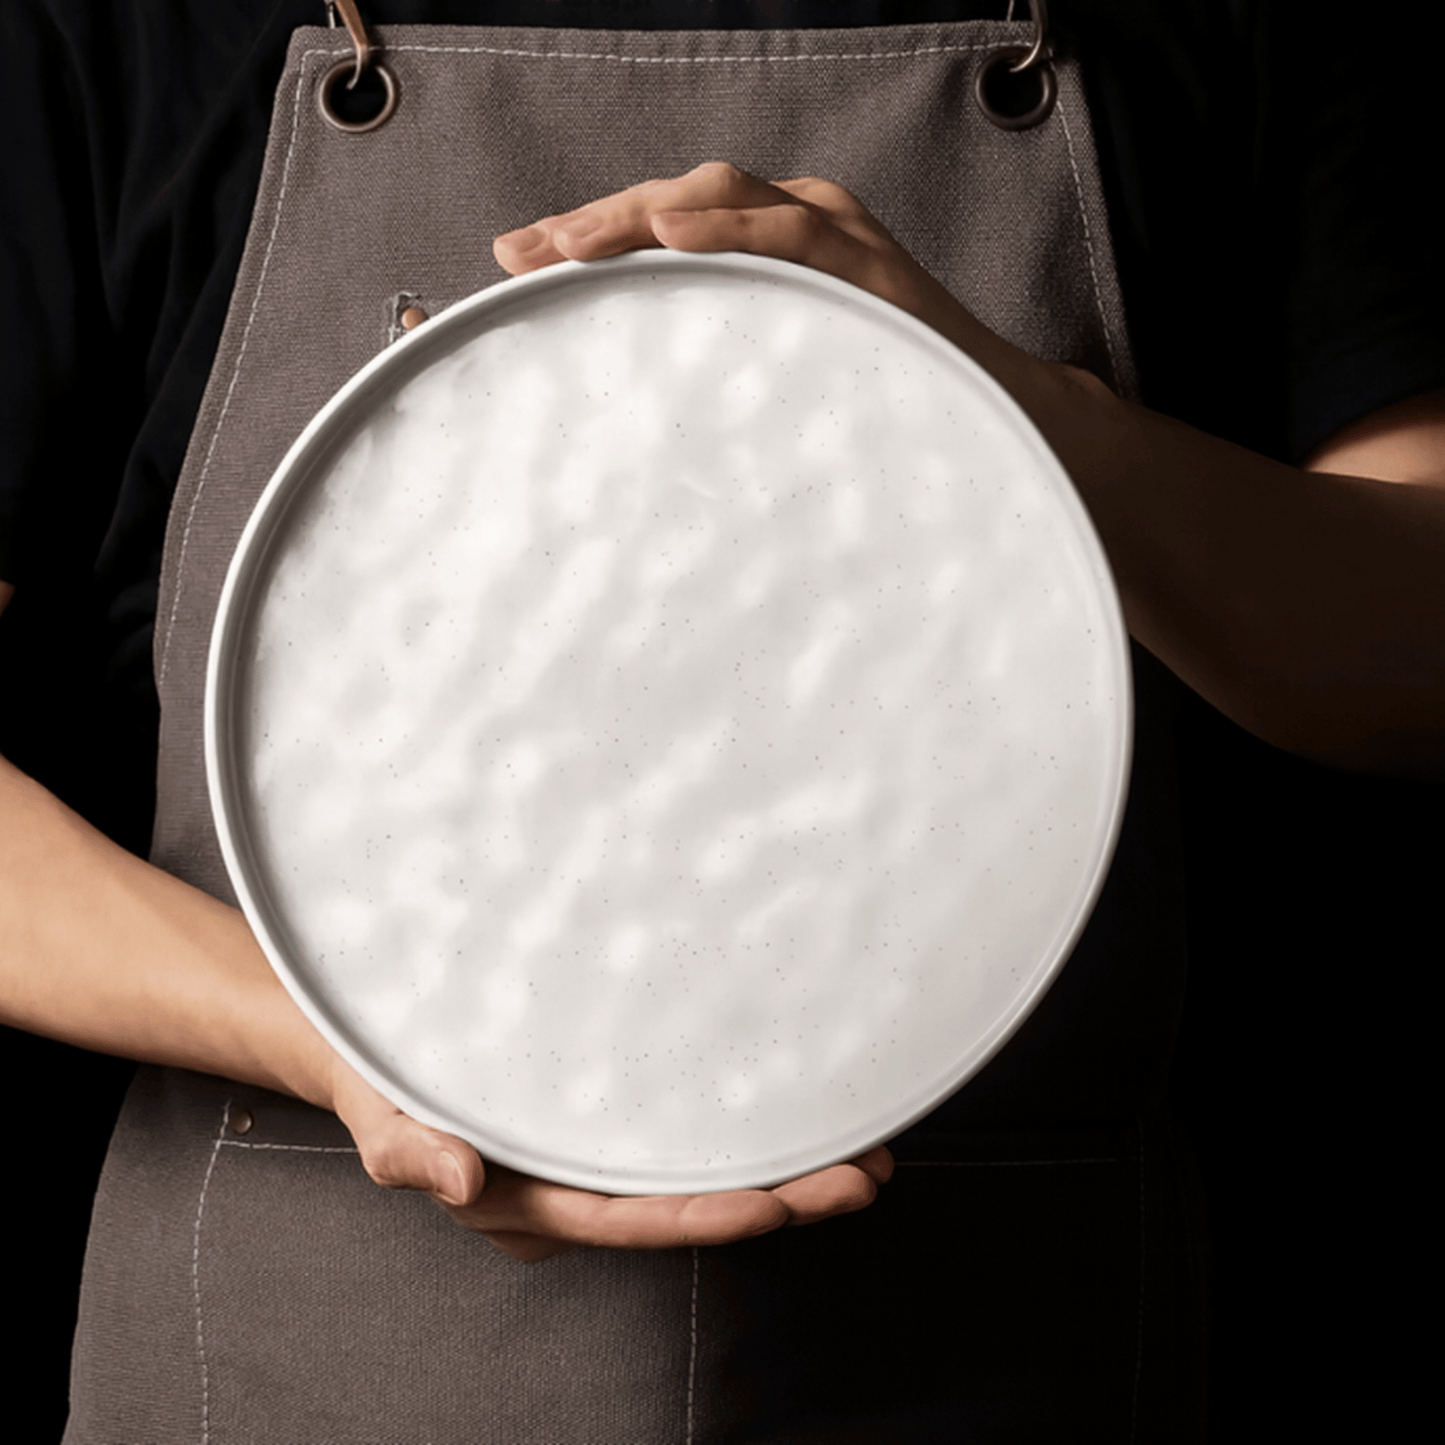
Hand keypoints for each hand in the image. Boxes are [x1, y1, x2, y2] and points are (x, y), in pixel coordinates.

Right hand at [329, 1053, 892, 1262]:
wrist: (379, 1051)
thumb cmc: (383, 1085)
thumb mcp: (383, 1118)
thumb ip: (415, 1153)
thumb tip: (463, 1179)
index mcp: (527, 1202)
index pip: (630, 1219)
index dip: (704, 1215)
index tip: (776, 1205)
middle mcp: (576, 1191)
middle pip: (688, 1205)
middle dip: (780, 1199)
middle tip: (863, 1177)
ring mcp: (597, 1161)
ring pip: (700, 1174)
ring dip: (783, 1168)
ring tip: (865, 1150)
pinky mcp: (609, 1121)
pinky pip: (686, 1135)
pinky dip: (747, 1129)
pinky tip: (802, 1111)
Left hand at [493, 161, 1012, 370]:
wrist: (1000, 419)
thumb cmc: (886, 407)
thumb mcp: (780, 383)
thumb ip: (720, 375)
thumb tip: (635, 426)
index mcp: (769, 253)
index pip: (662, 230)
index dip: (587, 242)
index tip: (513, 267)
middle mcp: (797, 226)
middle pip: (674, 201)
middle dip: (590, 224)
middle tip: (517, 255)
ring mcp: (836, 235)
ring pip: (721, 198)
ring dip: (638, 217)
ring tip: (567, 244)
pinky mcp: (870, 264)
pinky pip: (792, 231)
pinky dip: (729, 230)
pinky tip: (670, 236)